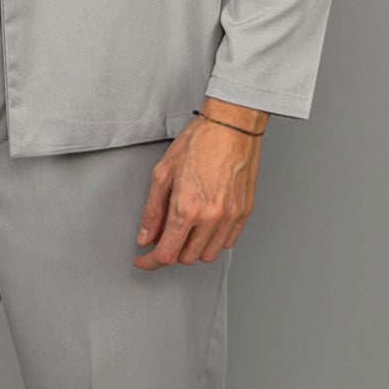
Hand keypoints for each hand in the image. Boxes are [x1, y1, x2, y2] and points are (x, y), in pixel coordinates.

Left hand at [134, 113, 261, 267]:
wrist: (232, 126)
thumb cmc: (199, 142)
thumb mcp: (163, 173)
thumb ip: (152, 210)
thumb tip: (146, 235)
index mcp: (187, 207)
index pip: (166, 253)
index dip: (150, 261)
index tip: (144, 260)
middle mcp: (211, 217)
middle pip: (187, 258)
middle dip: (170, 252)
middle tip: (162, 237)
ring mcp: (230, 216)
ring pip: (209, 255)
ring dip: (193, 250)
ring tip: (184, 230)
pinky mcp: (244, 212)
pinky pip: (227, 242)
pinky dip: (213, 241)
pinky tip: (204, 225)